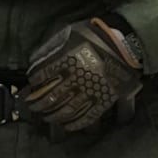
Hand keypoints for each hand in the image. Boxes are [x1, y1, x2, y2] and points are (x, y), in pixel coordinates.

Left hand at [19, 17, 144, 132]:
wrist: (126, 42)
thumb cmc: (96, 35)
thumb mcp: (70, 32)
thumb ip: (51, 47)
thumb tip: (34, 62)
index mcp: (67, 60)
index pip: (42, 75)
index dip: (34, 81)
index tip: (32, 83)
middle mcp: (77, 78)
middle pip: (51, 97)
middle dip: (37, 103)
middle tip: (31, 105)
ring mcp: (91, 91)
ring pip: (66, 110)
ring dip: (52, 115)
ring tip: (46, 116)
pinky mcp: (104, 101)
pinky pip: (87, 117)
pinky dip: (74, 124)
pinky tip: (66, 125)